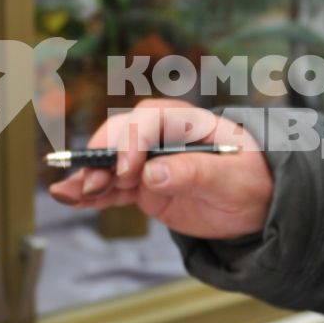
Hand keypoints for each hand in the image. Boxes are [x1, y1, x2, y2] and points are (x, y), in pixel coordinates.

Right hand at [48, 101, 271, 239]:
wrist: (257, 202)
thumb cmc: (251, 179)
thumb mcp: (232, 178)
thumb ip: (195, 173)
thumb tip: (152, 174)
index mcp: (185, 121)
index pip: (149, 121)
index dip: (132, 142)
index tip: (126, 171)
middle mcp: (161, 135)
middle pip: (120, 138)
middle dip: (101, 160)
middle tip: (92, 185)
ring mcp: (148, 161)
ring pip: (109, 165)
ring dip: (88, 178)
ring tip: (66, 194)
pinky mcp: (142, 185)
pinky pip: (112, 188)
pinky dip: (92, 195)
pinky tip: (71, 200)